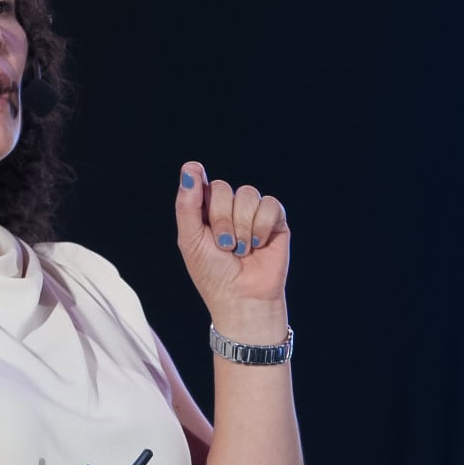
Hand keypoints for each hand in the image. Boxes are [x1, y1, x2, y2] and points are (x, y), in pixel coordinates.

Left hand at [175, 161, 290, 335]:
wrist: (242, 298)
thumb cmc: (213, 274)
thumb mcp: (190, 240)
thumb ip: (187, 204)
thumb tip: (190, 166)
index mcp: (205, 211)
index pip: (202, 183)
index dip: (200, 189)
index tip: (201, 200)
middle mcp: (228, 208)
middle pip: (223, 188)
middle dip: (221, 220)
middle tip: (224, 246)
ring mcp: (252, 212)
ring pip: (247, 194)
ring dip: (242, 227)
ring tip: (241, 250)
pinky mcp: (275, 220)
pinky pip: (270, 204)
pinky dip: (262, 227)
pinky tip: (258, 245)